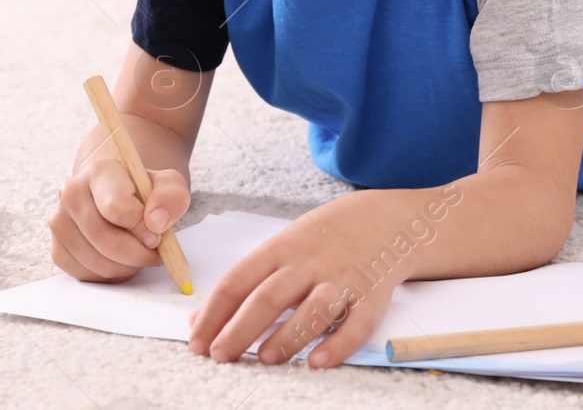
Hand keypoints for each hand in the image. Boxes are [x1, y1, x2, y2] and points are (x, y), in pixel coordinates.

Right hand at [48, 151, 188, 282]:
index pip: (117, 208)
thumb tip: (156, 223)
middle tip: (154, 251)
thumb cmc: (143, 191)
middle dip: (138, 253)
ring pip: (97, 262)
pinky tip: (122, 261)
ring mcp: (59, 222)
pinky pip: (86, 275)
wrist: (117, 194)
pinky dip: (110, 276)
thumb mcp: (168, 184)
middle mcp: (71, 194)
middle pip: (107, 240)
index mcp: (98, 171)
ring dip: (127, 267)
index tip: (157, 232)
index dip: (142, 227)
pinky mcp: (57, 248)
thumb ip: (171, 197)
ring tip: (139, 254)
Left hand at [186, 200, 401, 368]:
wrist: (385, 220)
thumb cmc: (322, 240)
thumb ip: (244, 284)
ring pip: (312, 310)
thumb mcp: (280, 249)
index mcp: (280, 249)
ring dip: (287, 336)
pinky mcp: (372, 296)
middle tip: (220, 356)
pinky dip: (339, 345)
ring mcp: (342, 279)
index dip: (214, 313)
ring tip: (265, 359)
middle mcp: (309, 263)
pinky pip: (357, 324)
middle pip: (269, 296)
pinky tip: (318, 362)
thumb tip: (199, 322)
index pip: (238, 280)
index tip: (197, 342)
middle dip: (240, 329)